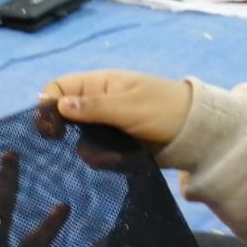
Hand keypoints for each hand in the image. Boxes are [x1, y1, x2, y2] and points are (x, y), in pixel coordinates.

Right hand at [40, 70, 193, 149]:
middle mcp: (97, 103)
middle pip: (64, 118)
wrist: (198, 133)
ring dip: (90, 151)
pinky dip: (103, 159)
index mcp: (98, 84)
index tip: (51, 131)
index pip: (57, 89)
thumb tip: (59, 105)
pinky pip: (96, 152)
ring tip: (111, 156)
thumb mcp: (127, 107)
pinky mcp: (114, 144)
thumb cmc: (164, 109)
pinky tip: (118, 161)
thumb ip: (93, 107)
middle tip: (79, 148)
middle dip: (67, 135)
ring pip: (79, 140)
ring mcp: (105, 125)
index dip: (48, 107)